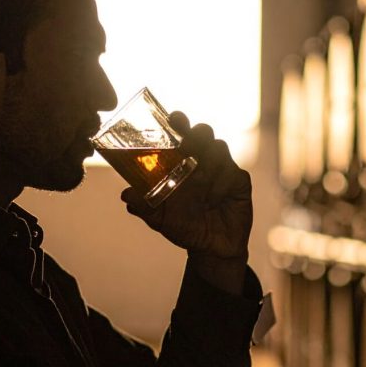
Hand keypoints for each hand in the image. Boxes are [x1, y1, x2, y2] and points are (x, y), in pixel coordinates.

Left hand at [121, 112, 251, 293]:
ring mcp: (222, 169)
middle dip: (197, 134)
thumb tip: (126, 195)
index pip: (181, 133)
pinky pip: (233, 172)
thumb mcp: (160, 218)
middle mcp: (203, 161)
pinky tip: (214, 199)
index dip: (179, 122)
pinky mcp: (239, 181)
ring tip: (200, 184)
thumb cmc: (184, 226)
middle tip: (188, 145)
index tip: (174, 118)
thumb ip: (145, 206)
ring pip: (219, 148)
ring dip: (208, 163)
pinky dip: (221, 184)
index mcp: (182, 162)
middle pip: (203, 132)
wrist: (210, 248)